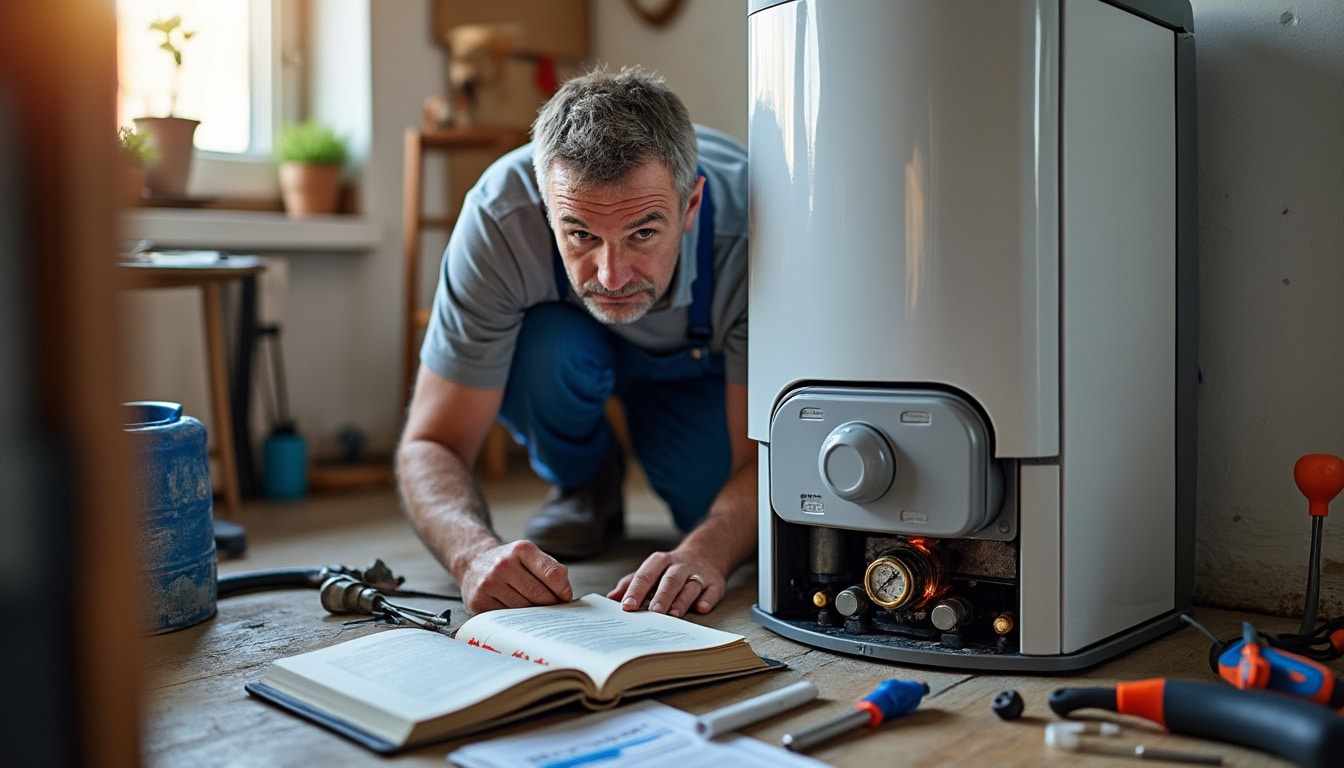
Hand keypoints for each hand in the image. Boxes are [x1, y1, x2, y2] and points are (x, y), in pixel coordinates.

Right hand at [457, 540, 572, 613]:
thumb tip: (565, 595)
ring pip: (523, 608)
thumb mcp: (530, 556)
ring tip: (535, 610)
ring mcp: (489, 583)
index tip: (565, 597)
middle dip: (550, 604)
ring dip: (534, 613)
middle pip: (539, 594)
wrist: (473, 562)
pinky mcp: (478, 602)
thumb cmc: (509, 562)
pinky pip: (507, 618)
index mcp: (521, 550)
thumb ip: (551, 570)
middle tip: (553, 608)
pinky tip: (517, 614)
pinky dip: (516, 619)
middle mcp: (503, 564)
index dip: (563, 589)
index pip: (552, 574)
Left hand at [607, 549, 721, 616]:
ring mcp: (699, 574)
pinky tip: (701, 608)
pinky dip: (707, 600)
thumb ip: (631, 583)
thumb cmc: (670, 569)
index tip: (627, 606)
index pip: (646, 575)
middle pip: (670, 580)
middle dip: (661, 596)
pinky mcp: (715, 583)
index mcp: (660, 561)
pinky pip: (712, 591)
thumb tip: (611, 598)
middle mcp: (680, 566)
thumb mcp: (651, 570)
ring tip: (674, 615)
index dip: (636, 590)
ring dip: (682, 601)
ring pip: (690, 586)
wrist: (705, 553)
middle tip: (653, 613)